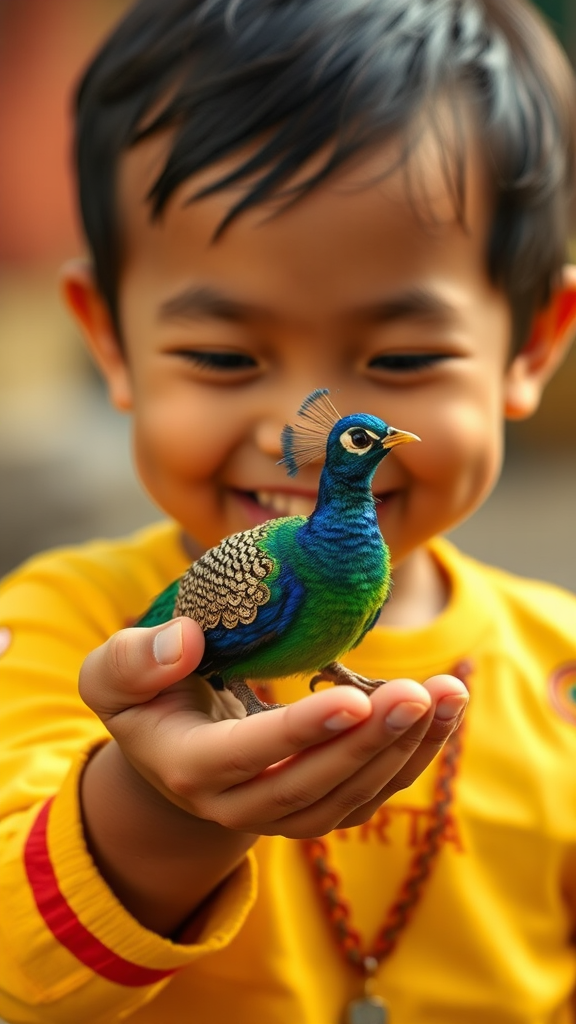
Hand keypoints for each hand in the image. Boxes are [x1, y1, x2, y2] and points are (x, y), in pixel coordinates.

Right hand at [80, 617, 467, 838]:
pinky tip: (444, 713)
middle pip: (311, 786)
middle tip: (421, 692)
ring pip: (349, 798)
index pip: (247, 756)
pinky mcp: (315, 807)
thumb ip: (133, 659)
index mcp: (188, 767)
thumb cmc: (146, 697)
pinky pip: (369, 794)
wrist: (171, 750)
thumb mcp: (113, 674)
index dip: (300, 732)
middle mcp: (236, 805)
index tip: (354, 697)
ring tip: (448, 695)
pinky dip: (411, 758)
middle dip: (370, 741)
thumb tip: (183, 641)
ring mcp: (280, 814)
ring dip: (403, 751)